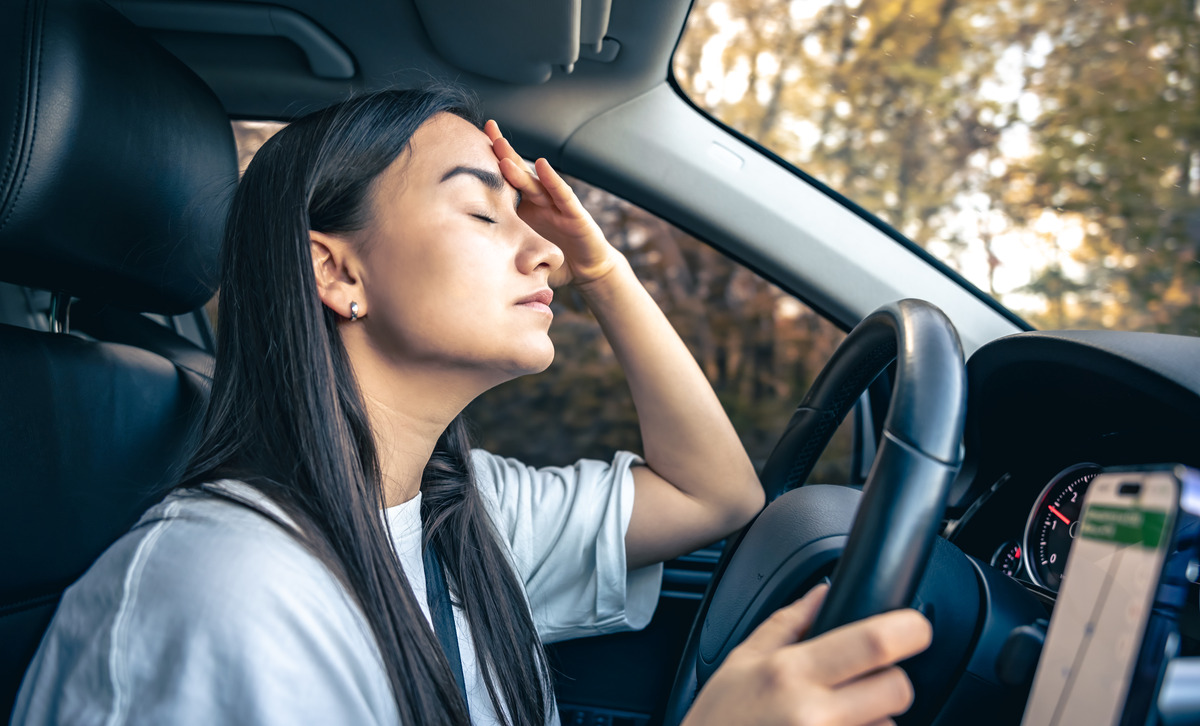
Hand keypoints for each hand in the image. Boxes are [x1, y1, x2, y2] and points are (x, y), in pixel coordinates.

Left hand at [485, 120, 622, 286]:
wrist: (589, 271)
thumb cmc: (556, 262)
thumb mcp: (524, 255)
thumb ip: (505, 253)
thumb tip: (475, 259)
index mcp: (526, 209)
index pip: (506, 182)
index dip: (492, 164)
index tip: (470, 143)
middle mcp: (541, 202)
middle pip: (519, 172)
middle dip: (503, 151)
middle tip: (487, 130)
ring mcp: (558, 205)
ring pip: (536, 181)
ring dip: (519, 165)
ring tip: (501, 149)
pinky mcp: (575, 214)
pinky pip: (563, 195)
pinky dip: (552, 180)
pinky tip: (542, 165)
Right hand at [683, 585, 931, 725]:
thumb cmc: (717, 722)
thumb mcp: (741, 662)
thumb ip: (787, 623)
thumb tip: (823, 592)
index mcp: (791, 672)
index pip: (875, 643)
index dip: (908, 630)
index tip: (913, 628)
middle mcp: (814, 714)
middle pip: (898, 689)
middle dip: (889, 681)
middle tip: (863, 682)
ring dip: (873, 721)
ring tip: (832, 719)